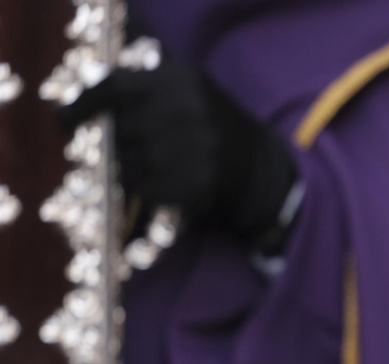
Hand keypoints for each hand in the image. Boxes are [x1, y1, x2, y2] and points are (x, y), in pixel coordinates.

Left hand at [59, 60, 297, 250]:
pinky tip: (168, 183)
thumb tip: (89, 98)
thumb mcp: (189, 90)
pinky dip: (150, 190)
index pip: (117, 88)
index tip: (63, 118)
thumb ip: (146, 86)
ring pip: (131, 163)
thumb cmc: (214, 125)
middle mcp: (187, 112)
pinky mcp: (197, 184)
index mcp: (182, 82)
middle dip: (121, 143)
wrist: (259, 167)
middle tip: (136, 148)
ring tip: (156, 166)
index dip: (86, 104)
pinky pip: (149, 189)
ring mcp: (194, 150)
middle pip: (122, 131)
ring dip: (133, 169)